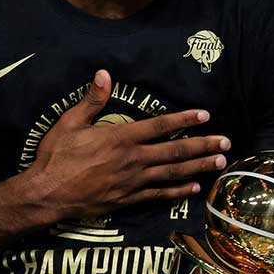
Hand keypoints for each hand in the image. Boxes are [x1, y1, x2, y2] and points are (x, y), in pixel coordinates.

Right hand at [23, 70, 229, 220]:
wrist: (47, 194)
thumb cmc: (56, 156)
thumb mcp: (70, 123)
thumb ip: (92, 100)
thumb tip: (104, 74)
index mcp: (120, 137)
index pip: (160, 125)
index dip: (184, 119)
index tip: (204, 115)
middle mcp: (133, 159)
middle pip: (175, 150)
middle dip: (203, 145)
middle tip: (226, 142)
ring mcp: (133, 182)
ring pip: (173, 173)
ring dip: (198, 166)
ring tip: (219, 162)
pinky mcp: (129, 199)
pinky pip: (160, 195)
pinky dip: (179, 191)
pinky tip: (194, 187)